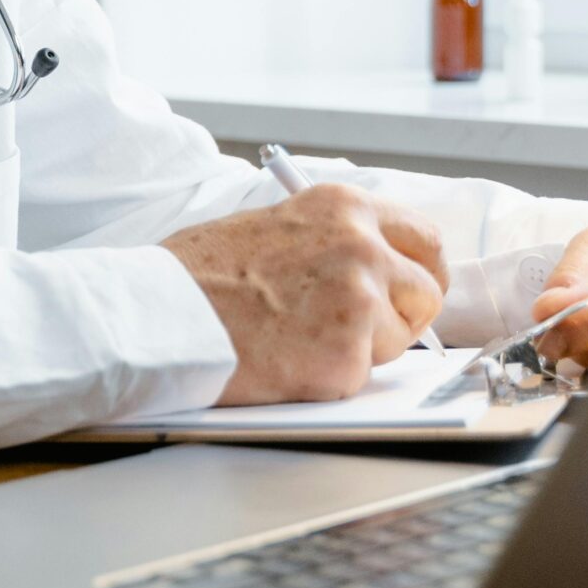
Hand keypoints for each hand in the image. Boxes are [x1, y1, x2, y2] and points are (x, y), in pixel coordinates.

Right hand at [160, 185, 448, 404]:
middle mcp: (363, 248)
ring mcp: (359, 303)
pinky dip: (327, 379)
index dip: (420, 270)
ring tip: (298, 339)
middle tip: (367, 329)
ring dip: (360, 349)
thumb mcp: (274, 225)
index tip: (412, 288)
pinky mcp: (345, 359)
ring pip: (396, 340)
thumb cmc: (198, 274)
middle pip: (427, 291)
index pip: (424, 238)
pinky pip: (359, 378)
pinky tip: (284, 362)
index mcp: (344, 208)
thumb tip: (368, 266)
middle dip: (404, 314)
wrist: (160, 314)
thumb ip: (330, 240)